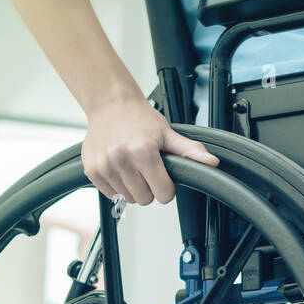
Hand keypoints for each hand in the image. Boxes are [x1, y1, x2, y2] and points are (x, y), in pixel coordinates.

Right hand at [81, 91, 218, 204]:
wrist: (110, 104)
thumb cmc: (139, 118)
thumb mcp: (168, 134)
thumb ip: (190, 152)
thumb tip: (212, 162)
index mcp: (142, 152)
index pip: (163, 194)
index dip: (167, 187)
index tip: (164, 175)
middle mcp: (121, 160)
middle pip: (145, 199)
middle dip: (150, 187)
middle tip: (147, 168)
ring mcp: (104, 166)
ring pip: (128, 198)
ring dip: (133, 187)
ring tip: (132, 166)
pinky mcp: (92, 171)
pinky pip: (110, 194)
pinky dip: (117, 185)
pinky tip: (119, 168)